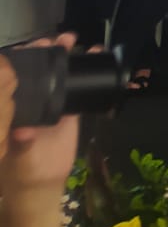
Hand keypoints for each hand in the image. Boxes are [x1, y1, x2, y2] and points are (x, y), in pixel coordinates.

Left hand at [0, 34, 81, 194]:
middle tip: (58, 40)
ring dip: (64, 56)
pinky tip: (94, 56)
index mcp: (13, 108)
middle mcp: (29, 102)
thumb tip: (24, 132)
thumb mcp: (20, 159)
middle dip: (45, 51)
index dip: (23, 59)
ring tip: (74, 41)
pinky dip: (86, 73)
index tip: (33, 47)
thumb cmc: (21, 171)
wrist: (41, 186)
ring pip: (56, 74)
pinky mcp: (68, 111)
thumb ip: (23, 145)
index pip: (15, 78)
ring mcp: (49, 104)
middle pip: (37, 70)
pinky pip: (76, 88)